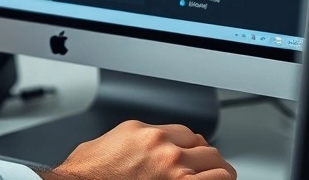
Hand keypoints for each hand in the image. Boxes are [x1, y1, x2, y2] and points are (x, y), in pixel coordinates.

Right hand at [39, 121, 235, 179]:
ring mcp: (175, 171)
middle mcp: (164, 148)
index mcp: (146, 133)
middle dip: (205, 160)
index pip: (188, 134)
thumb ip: (136, 141)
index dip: (191, 147)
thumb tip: (147, 146)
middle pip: (206, 148)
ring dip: (217, 173)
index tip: (192, 156)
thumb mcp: (110, 143)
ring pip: (219, 166)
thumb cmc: (89, 173)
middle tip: (203, 171)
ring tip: (215, 179)